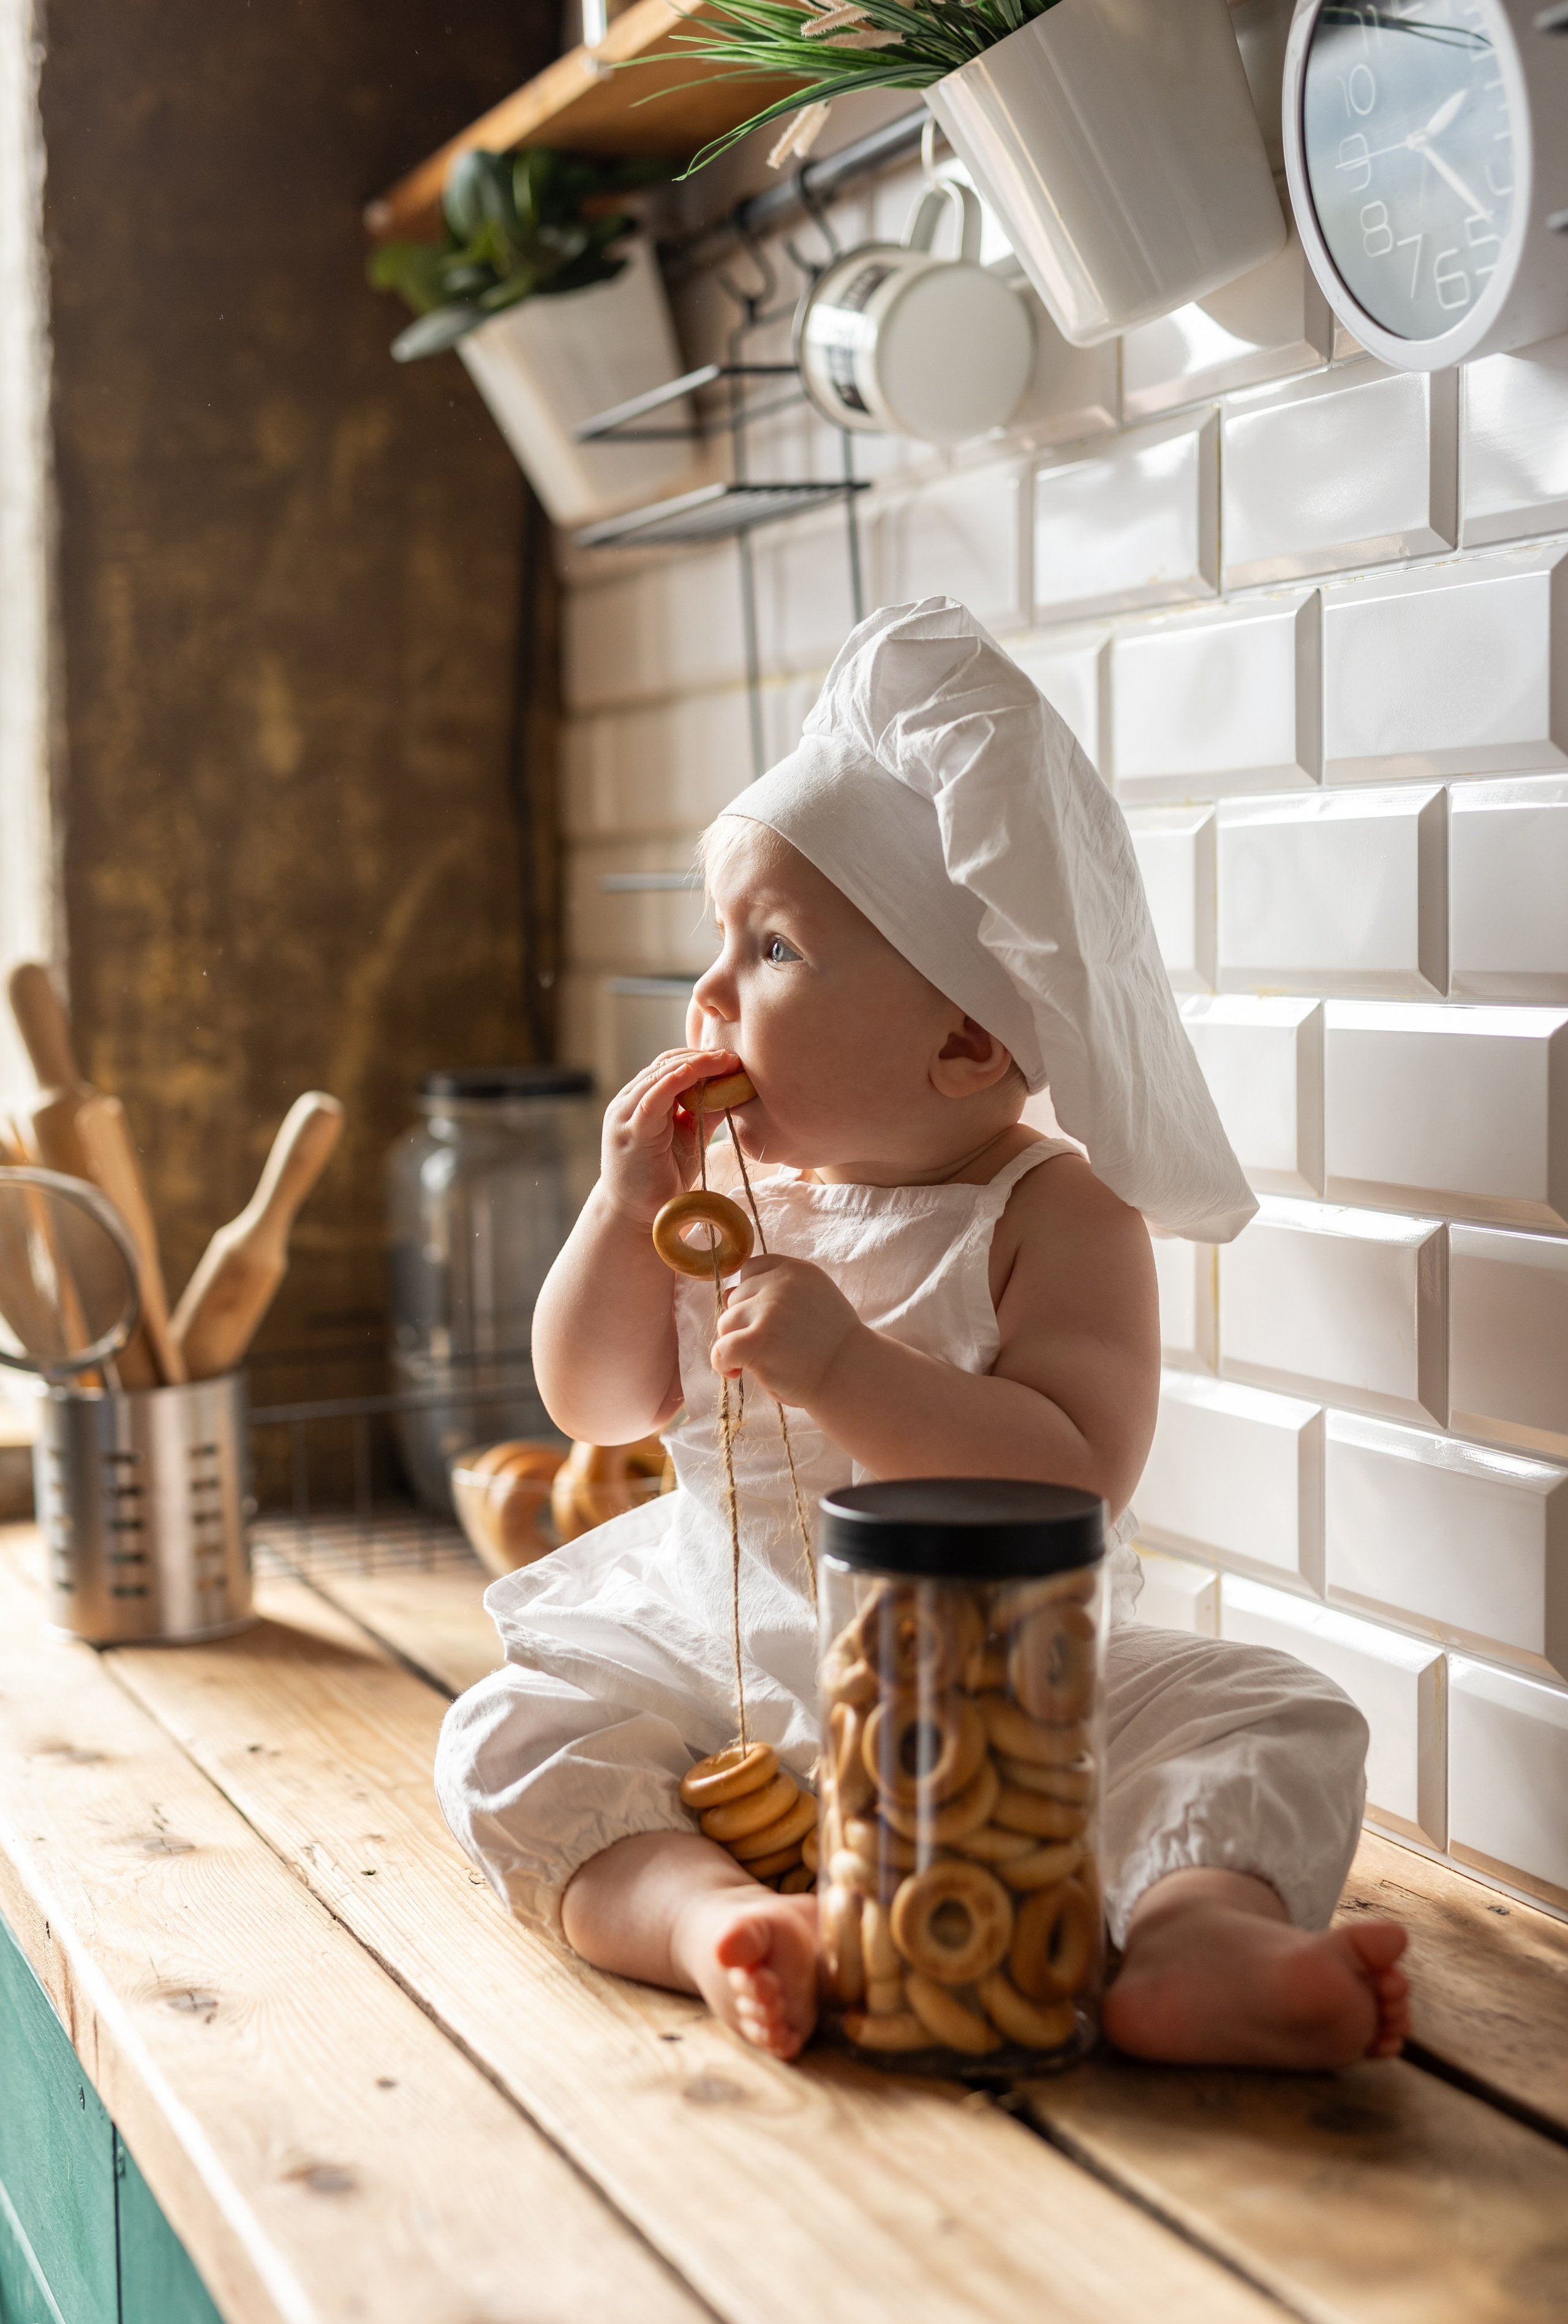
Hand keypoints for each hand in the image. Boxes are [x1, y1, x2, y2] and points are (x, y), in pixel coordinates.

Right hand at [599, 1048, 741, 1229]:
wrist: (638, 1215)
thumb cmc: (662, 1178)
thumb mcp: (688, 1137)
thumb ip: (703, 1112)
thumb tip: (733, 1089)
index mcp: (640, 1101)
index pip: (668, 1066)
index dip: (699, 1059)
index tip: (730, 1059)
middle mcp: (628, 1103)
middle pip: (664, 1065)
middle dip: (700, 1058)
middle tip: (732, 1057)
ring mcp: (626, 1116)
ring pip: (658, 1076)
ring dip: (694, 1065)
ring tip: (723, 1062)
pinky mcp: (631, 1132)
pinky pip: (651, 1099)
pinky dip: (672, 1082)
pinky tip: (692, 1072)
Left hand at [712, 1255, 864, 1407]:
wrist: (852, 1376)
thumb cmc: (829, 1345)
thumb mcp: (811, 1302)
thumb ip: (774, 1292)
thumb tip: (726, 1295)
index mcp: (798, 1270)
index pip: (752, 1269)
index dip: (753, 1297)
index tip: (769, 1319)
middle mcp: (783, 1283)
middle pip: (735, 1297)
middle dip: (746, 1322)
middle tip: (774, 1345)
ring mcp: (770, 1310)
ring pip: (726, 1323)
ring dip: (737, 1344)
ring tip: (765, 1359)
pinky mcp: (759, 1339)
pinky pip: (721, 1348)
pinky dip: (722, 1363)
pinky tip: (736, 1372)